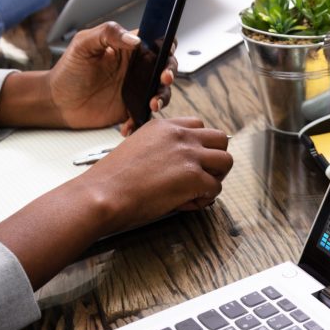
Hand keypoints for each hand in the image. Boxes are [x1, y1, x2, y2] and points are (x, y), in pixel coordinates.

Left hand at [48, 22, 177, 132]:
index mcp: (127, 49)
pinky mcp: (130, 109)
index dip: (167, 44)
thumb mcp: (83, 44)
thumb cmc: (68, 71)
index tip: (166, 52)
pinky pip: (145, 114)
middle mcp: (135, 68)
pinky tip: (128, 124)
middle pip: (165, 67)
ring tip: (151, 104)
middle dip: (169, 73)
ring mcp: (135, 89)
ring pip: (161, 92)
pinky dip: (141, 120)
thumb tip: (135, 39)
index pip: (156, 41)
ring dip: (162, 98)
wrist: (57, 102)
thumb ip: (108, 34)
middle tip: (163, 79)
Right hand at [75, 117, 231, 232]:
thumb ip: (160, 149)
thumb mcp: (137, 148)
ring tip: (197, 191)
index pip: (199, 126)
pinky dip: (204, 200)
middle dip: (215, 159)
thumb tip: (176, 165)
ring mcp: (189, 155)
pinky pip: (216, 188)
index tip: (191, 161)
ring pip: (226, 161)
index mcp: (164, 126)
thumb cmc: (113, 180)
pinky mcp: (193, 177)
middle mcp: (180, 136)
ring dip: (216, 178)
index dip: (199, 146)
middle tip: (203, 176)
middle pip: (220, 139)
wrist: (103, 194)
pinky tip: (186, 204)